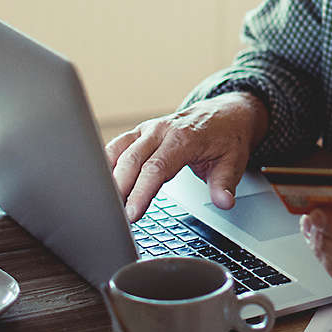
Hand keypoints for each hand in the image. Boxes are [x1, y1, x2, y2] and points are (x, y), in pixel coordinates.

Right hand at [106, 92, 267, 221]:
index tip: (132, 215)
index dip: (141, 192)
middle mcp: (162, 130)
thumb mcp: (234, 160)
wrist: (227, 113)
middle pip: (131, 160)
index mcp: (184, 138)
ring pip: (118, 150)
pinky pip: (116, 146)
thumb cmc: (228, 137)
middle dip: (118, 189)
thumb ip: (225, 183)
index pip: (157, 167)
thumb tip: (224, 202)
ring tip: (99, 204)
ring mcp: (148, 129)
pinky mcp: (140, 132)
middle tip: (110, 217)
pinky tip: (97, 184)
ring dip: (105, 176)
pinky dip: (104, 163)